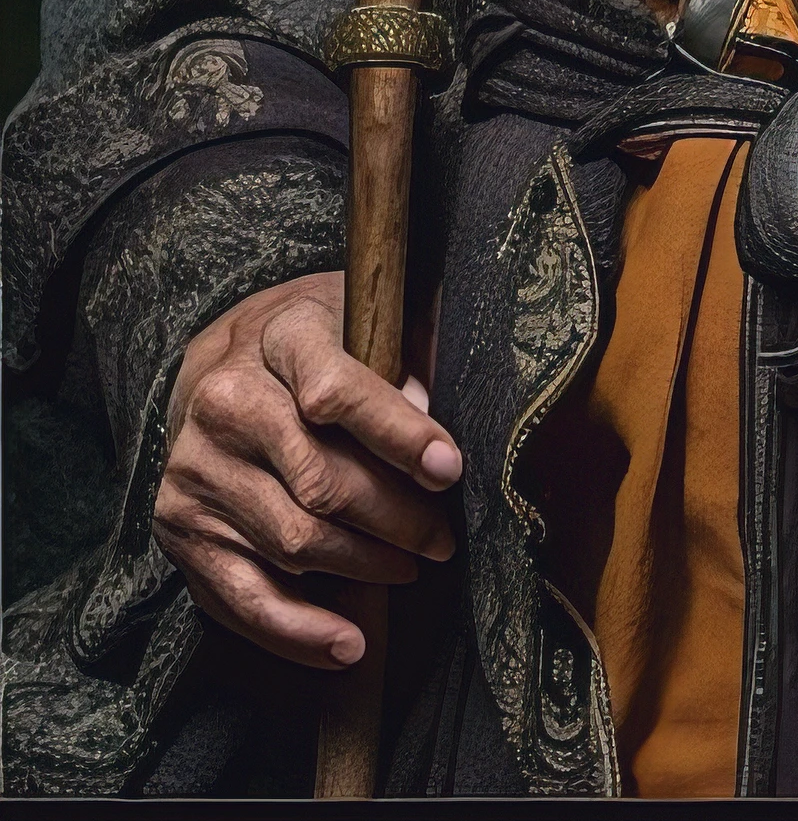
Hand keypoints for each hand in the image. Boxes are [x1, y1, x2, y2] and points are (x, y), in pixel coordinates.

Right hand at [154, 269, 462, 670]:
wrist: (222, 365)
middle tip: (441, 538)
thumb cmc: (316, 346)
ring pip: (293, 541)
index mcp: (278, 336)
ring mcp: (198, 469)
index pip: (337, 391)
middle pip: (321, 481)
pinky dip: (300, 631)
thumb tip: (431, 422)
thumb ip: (403, 359)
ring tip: (409, 568)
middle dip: (396, 519)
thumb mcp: (361, 321)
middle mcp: (226, 401)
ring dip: (362, 568)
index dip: (398, 435)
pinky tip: (348, 643)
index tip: (448, 471)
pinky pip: (244, 597)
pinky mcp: (182, 527)